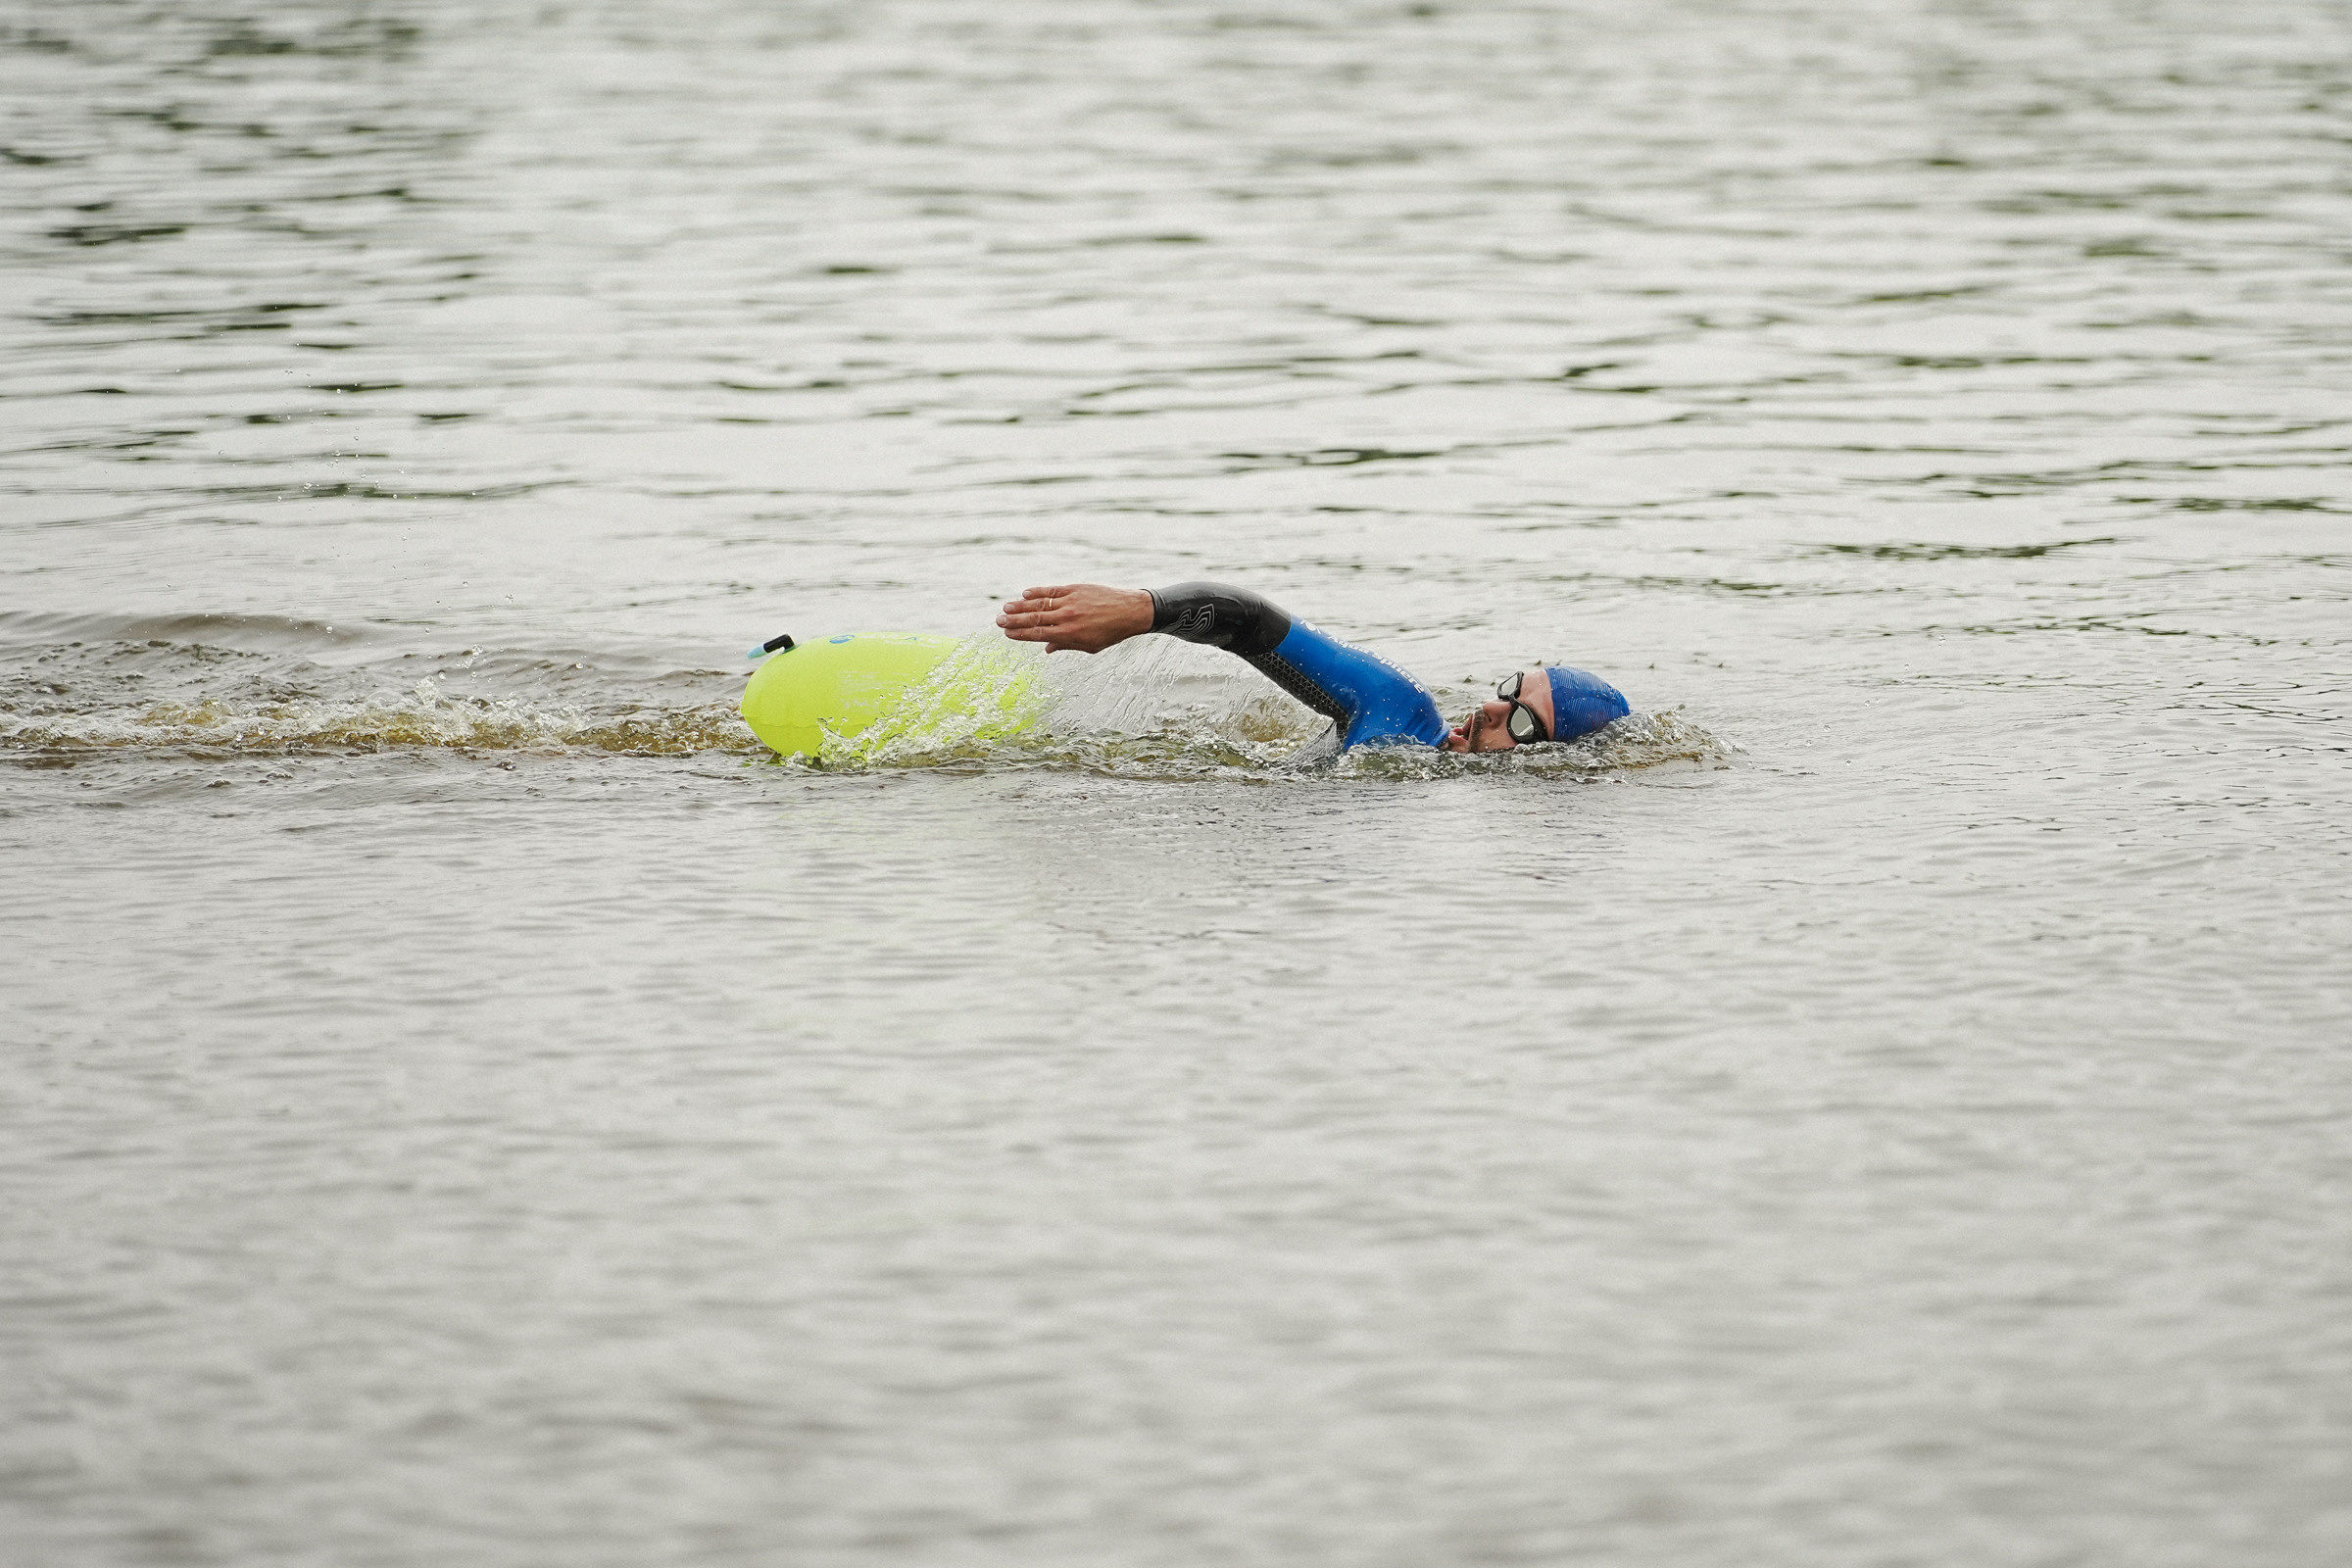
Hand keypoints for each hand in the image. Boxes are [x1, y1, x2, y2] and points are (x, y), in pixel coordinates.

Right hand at [996, 583, 1153, 653]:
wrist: (1132, 611)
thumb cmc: (1111, 632)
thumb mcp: (1089, 646)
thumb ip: (1066, 645)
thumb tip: (1046, 649)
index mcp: (1069, 634)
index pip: (1038, 634)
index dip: (1020, 634)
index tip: (1007, 634)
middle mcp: (1067, 617)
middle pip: (1034, 618)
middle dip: (1014, 621)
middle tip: (998, 621)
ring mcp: (1071, 601)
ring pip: (1040, 603)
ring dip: (1020, 606)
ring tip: (1005, 608)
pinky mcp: (1076, 588)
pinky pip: (1052, 590)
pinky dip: (1038, 592)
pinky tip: (1025, 593)